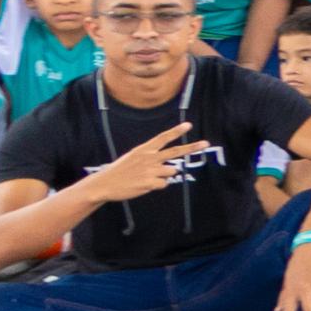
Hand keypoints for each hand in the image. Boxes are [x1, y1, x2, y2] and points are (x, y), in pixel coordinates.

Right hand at [85, 122, 201, 204]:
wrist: (104, 184)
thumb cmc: (120, 171)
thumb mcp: (133, 157)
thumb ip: (150, 157)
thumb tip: (168, 163)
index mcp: (143, 150)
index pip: (162, 138)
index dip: (176, 131)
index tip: (189, 125)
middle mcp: (149, 158)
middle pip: (175, 151)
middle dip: (192, 147)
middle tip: (206, 143)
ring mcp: (150, 170)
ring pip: (172, 171)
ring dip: (164, 175)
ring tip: (147, 177)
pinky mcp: (150, 183)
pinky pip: (164, 184)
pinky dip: (157, 185)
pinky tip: (144, 185)